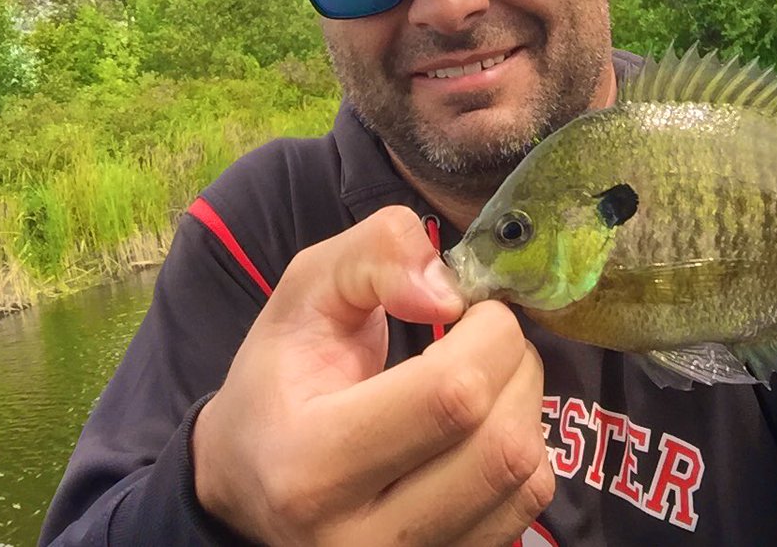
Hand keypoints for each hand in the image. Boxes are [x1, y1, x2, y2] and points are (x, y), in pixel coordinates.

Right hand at [191, 206, 553, 545]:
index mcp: (311, 464)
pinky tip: (482, 426)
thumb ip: (373, 257)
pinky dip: (525, 451)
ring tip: (484, 377)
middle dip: (516, 364)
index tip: (466, 306)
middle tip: (483, 336)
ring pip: (525, 479)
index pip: (451, 396)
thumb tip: (449, 291)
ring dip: (527, 406)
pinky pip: (528, 507)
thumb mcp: (304, 293)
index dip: (488, 332)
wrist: (249, 480)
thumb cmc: (279, 379)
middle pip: (501, 446)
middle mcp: (359, 540)